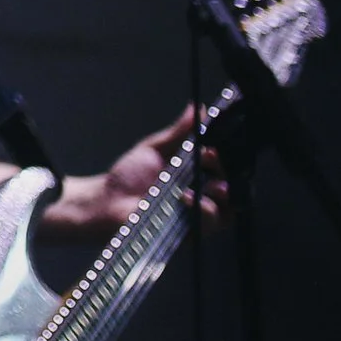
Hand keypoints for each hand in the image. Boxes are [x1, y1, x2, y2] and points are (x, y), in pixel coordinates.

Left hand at [44, 104, 225, 240]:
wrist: (107, 201)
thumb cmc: (129, 176)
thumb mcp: (154, 149)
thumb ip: (179, 132)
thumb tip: (197, 108)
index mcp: (197, 176)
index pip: (226, 168)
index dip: (227, 157)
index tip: (214, 145)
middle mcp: (203, 196)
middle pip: (233, 187)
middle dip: (226, 171)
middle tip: (210, 157)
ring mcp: (198, 216)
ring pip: (228, 208)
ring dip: (220, 192)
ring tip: (205, 181)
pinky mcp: (191, 233)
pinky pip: (211, 224)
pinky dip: (205, 209)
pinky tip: (188, 197)